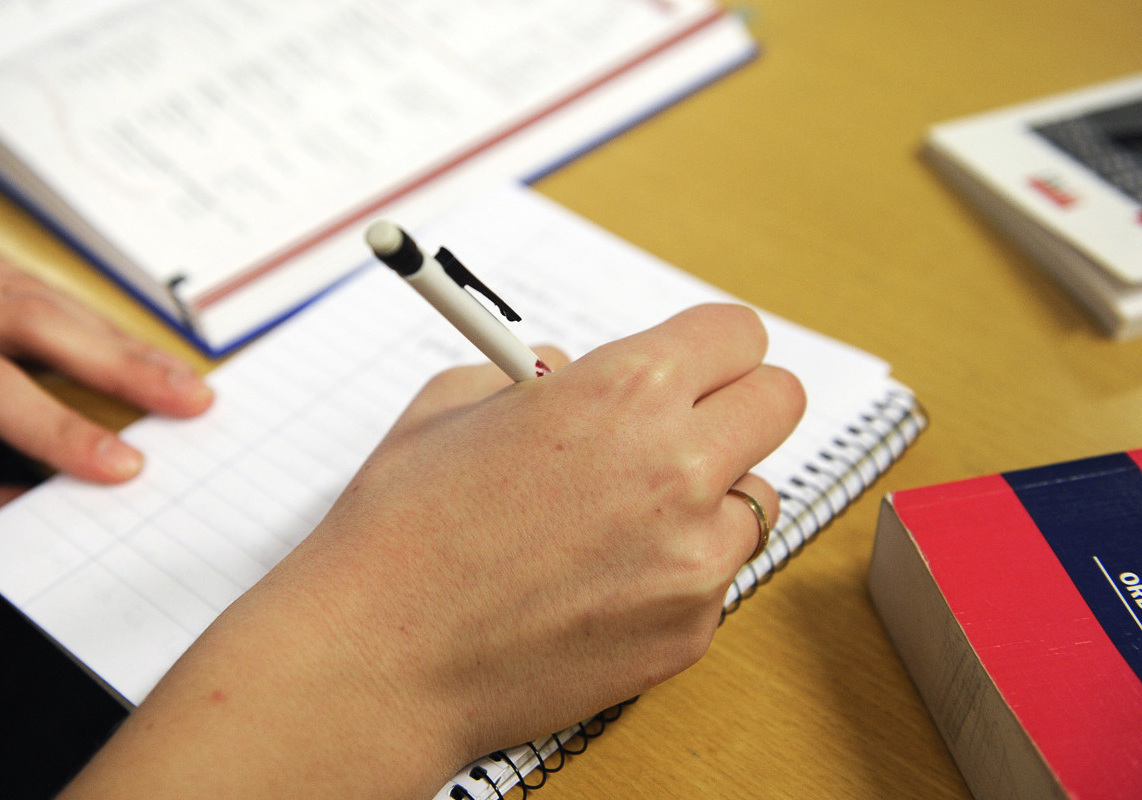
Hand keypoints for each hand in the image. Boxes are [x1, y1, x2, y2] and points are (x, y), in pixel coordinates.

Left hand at [0, 247, 213, 559]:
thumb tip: (39, 511)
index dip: (60, 425)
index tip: (125, 470)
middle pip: (22, 315)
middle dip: (118, 361)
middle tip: (191, 400)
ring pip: (28, 288)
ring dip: (108, 335)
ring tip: (172, 377)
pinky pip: (11, 277)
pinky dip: (72, 315)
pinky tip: (115, 347)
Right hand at [64, 303, 804, 799]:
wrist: (378, 655)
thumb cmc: (402, 526)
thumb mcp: (456, 401)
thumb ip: (540, 373)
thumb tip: (578, 374)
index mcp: (624, 391)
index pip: (737, 333)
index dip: (707, 347)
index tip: (690, 365)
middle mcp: (679, 468)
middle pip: (779, 401)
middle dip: (732, 406)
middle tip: (679, 427)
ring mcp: (695, 559)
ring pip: (756, 499)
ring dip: (709, 496)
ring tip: (622, 520)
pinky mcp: (690, 632)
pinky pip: (716, 577)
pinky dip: (675, 571)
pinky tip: (598, 583)